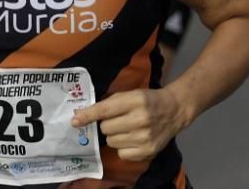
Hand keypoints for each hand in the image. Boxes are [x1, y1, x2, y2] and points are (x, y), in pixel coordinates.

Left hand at [71, 87, 190, 161]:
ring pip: (111, 141)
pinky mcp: (147, 151)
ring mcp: (145, 137)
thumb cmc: (148, 100)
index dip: (88, 115)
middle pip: (106, 128)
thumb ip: (107, 103)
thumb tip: (80, 116)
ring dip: (114, 136)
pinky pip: (121, 153)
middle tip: (118, 120)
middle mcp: (140, 119)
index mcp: (135, 100)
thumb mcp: (130, 94)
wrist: (174, 110)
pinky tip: (133, 139)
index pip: (105, 110)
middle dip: (107, 124)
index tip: (74, 121)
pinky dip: (123, 147)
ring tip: (127, 129)